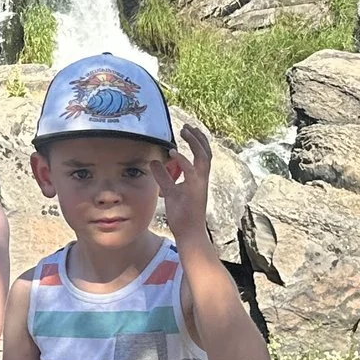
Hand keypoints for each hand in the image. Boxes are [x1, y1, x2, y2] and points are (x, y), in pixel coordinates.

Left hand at [153, 124, 216, 244]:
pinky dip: (184, 161)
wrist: (190, 233)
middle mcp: (202, 179)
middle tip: (186, 126)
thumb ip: (163, 176)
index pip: (202, 155)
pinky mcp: (194, 191)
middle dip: (198, 137)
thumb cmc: (182, 214)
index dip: (197, 141)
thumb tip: (153, 162)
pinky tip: (174, 153)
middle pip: (206, 152)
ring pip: (204, 158)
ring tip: (184, 131)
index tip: (188, 130)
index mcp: (198, 178)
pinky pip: (192, 172)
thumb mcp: (169, 191)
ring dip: (195, 143)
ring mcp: (199, 184)